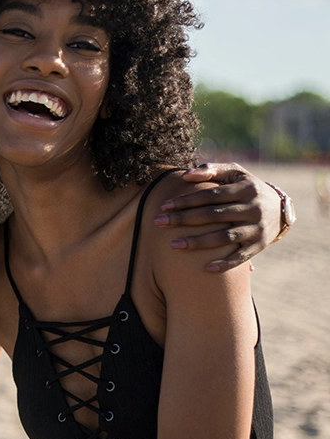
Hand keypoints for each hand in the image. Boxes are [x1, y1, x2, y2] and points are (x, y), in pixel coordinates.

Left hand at [152, 164, 280, 271]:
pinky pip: (242, 257)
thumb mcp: (234, 172)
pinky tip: (207, 268)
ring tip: (173, 245)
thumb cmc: (246, 186)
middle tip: (158, 223)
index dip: (186, 200)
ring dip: (199, 242)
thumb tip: (186, 175)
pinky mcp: (260, 245)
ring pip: (225, 238)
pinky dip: (226, 263)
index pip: (210, 195)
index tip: (164, 206)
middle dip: (184, 219)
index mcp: (245, 189)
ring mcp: (257, 229)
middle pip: (213, 216)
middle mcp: (252, 209)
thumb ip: (211, 170)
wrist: (280, 208)